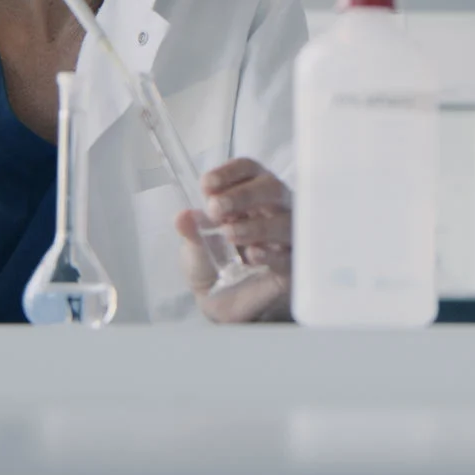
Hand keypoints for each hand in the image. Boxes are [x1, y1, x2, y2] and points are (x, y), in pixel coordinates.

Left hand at [175, 158, 292, 322]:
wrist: (219, 304)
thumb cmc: (212, 265)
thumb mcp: (195, 247)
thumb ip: (192, 231)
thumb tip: (182, 217)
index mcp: (248, 194)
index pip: (248, 169)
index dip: (230, 172)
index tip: (207, 185)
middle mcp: (272, 209)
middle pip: (271, 188)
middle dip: (244, 194)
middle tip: (216, 209)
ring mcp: (285, 237)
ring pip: (286, 220)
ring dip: (256, 224)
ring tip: (230, 234)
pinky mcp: (292, 266)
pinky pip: (290, 254)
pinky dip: (271, 253)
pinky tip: (253, 255)